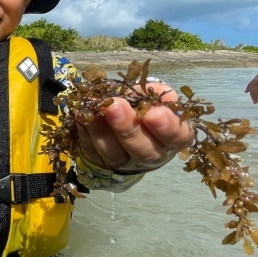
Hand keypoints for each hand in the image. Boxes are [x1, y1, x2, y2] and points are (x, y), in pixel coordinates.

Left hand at [75, 83, 194, 173]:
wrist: (122, 122)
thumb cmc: (144, 109)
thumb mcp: (153, 98)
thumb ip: (153, 93)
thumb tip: (147, 92)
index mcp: (172, 138)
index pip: (177, 137)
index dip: (167, 127)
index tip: (154, 113)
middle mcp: (151, 155)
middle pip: (143, 150)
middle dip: (127, 127)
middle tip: (115, 106)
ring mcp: (125, 163)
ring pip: (113, 153)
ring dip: (101, 130)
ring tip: (94, 107)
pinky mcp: (101, 164)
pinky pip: (91, 151)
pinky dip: (84, 132)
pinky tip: (80, 115)